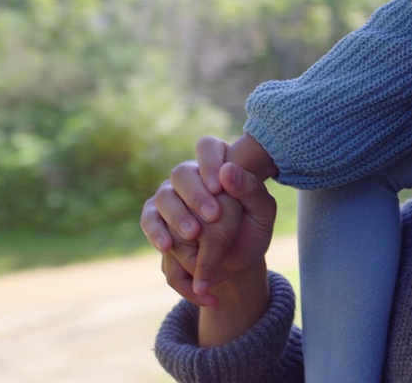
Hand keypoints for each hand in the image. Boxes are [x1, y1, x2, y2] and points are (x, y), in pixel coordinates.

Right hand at [142, 136, 270, 297]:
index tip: (218, 187)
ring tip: (194, 234)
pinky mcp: (156, 218)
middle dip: (196, 194)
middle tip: (214, 216)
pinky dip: (156, 231)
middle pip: (181, 172)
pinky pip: (149, 219)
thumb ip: (250, 188)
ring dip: (178, 214)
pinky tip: (167, 245)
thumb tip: (228, 170)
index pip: (208, 147)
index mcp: (219, 166)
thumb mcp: (262, 212)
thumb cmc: (252, 231)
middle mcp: (191, 177)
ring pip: (164, 195)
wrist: (235, 264)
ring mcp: (171, 196)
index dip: (210, 161)